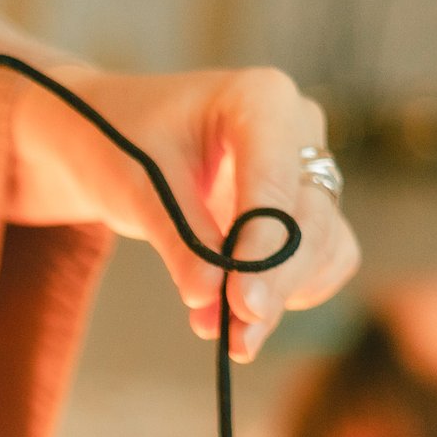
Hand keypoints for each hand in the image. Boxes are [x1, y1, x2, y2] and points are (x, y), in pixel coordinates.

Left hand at [5, 65, 358, 360]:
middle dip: (273, 283)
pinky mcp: (305, 208)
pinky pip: (322, 260)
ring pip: (325, 245)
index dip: (264, 246)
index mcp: (260, 97)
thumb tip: (210, 298)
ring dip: (282, 298)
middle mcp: (299, 127)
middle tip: (237, 336)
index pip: (275, 180)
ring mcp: (307, 168)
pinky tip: (240, 320)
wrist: (111, 137)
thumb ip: (179, 239)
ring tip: (230, 339)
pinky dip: (286, 294)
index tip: (240, 302)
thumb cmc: (120, 144)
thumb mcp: (136, 188)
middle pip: (310, 219)